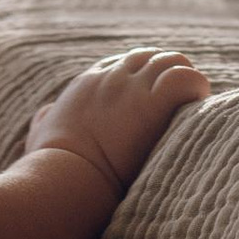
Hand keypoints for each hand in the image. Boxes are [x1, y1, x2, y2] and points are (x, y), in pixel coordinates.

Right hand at [30, 46, 208, 197]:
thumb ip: (45, 119)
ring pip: (173, 61)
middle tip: (179, 104)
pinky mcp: (153, 102)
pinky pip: (187, 77)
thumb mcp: (40, 134)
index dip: (144, 77)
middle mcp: (111, 78)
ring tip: (193, 107)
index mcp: (88, 83)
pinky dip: (197, 88)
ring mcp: (133, 87)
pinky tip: (198, 106)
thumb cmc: (51, 167)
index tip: (153, 98)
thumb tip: (45, 114)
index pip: (126, 62)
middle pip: (152, 57)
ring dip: (186, 80)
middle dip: (167, 76)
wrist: (65, 180)